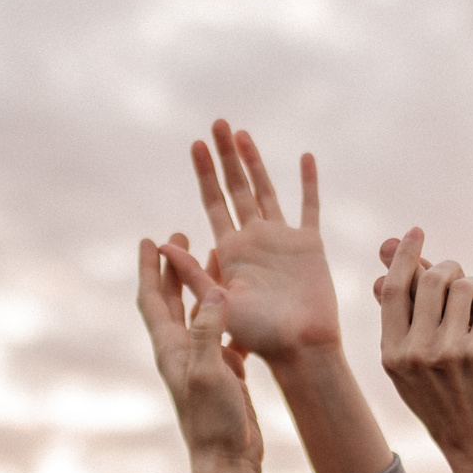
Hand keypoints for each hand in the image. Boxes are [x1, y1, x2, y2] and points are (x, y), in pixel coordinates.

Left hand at [136, 234, 279, 472]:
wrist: (227, 460)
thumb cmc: (214, 421)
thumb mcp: (210, 373)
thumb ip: (208, 332)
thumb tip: (211, 291)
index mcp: (171, 349)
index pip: (152, 300)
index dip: (149, 269)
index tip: (149, 240)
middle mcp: (182, 352)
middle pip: (170, 301)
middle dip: (173, 270)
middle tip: (180, 237)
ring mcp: (202, 363)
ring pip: (198, 315)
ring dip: (201, 286)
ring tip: (212, 259)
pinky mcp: (223, 374)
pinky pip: (224, 334)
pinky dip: (228, 314)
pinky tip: (241, 302)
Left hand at [191, 120, 339, 364]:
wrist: (302, 349)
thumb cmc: (258, 337)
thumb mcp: (218, 305)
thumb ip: (193, 275)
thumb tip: (164, 245)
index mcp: (228, 251)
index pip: (212, 203)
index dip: (204, 174)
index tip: (196, 145)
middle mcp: (252, 240)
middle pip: (235, 188)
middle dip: (225, 157)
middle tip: (216, 123)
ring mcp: (281, 241)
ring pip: (265, 191)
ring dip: (254, 162)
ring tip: (242, 133)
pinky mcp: (309, 246)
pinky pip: (308, 207)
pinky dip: (307, 183)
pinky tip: (305, 158)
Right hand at [376, 229, 472, 472]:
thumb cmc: (444, 407)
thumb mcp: (407, 374)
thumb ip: (398, 328)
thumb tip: (382, 277)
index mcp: (391, 354)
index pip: (393, 289)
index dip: (404, 257)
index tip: (415, 233)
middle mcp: (415, 351)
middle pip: (430, 280)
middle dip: (448, 266)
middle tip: (458, 270)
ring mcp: (448, 351)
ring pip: (462, 286)